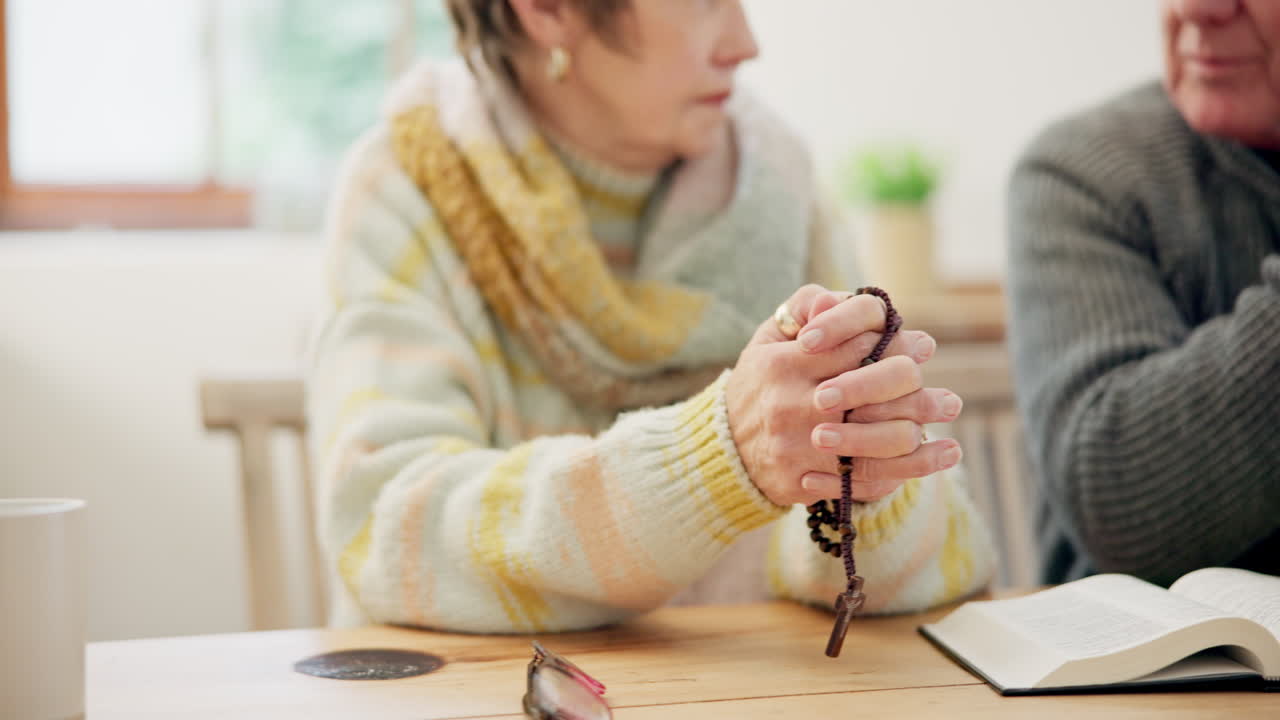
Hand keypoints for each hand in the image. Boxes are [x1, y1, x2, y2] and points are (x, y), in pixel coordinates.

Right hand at [725, 285, 963, 505]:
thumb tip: (838, 297)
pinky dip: (914, 465)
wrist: (723, 450)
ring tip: (949, 408)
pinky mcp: (803, 481)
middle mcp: (788, 405)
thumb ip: (804, 309)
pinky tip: (946, 451)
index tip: (918, 346)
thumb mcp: (768, 338)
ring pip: (877, 437)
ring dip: (921, 421)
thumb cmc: (757, 385)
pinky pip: (867, 476)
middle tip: (939, 374)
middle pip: (871, 390)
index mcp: (781, 364)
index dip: (892, 343)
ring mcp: (796, 447)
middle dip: (912, 381)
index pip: (853, 347)